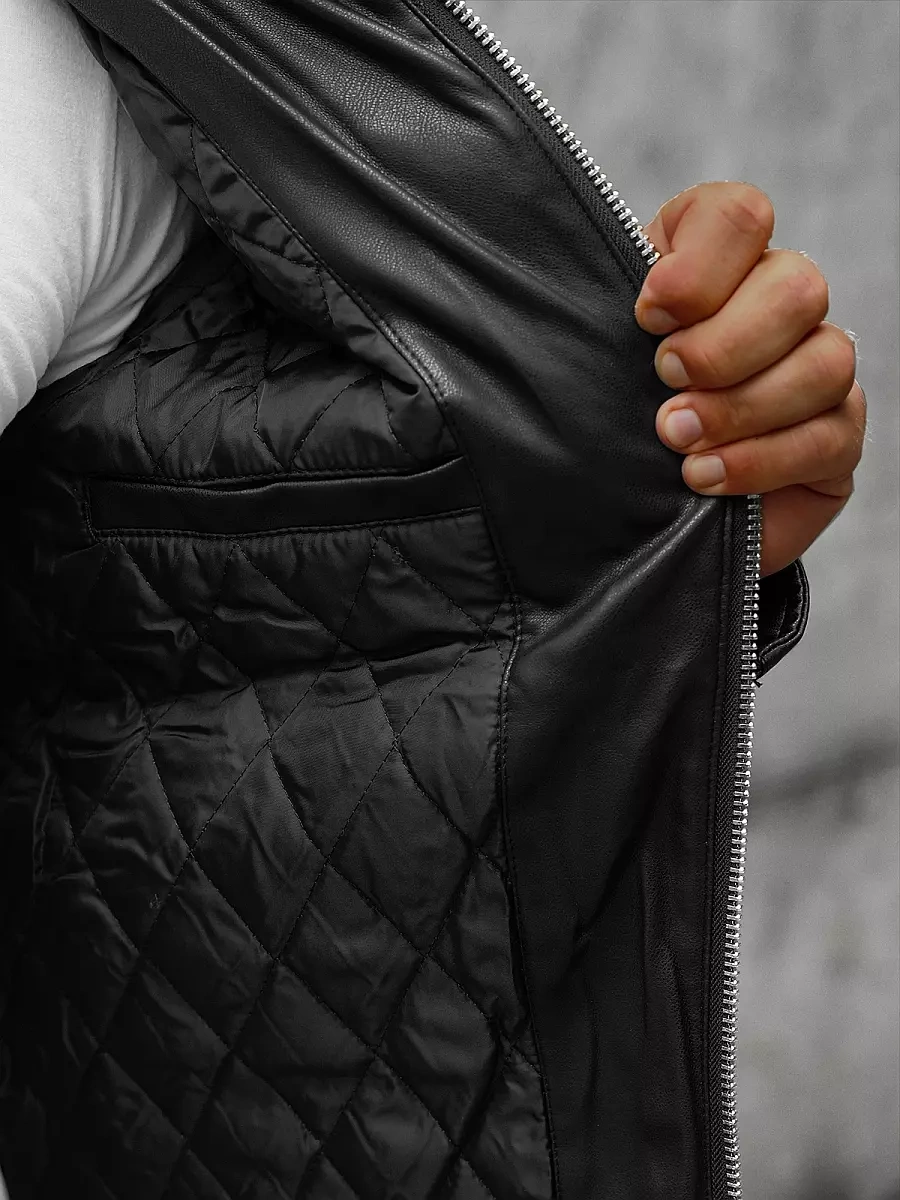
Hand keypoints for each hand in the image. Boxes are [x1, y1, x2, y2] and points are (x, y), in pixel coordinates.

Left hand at [634, 181, 866, 577]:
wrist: (626, 504)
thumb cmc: (607, 414)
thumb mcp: (595, 353)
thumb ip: (604, 314)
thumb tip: (619, 303)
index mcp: (714, 259)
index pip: (739, 216)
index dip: (697, 268)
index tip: (646, 318)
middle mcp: (778, 301)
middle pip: (797, 287)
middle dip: (722, 346)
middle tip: (665, 382)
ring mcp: (817, 367)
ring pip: (826, 360)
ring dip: (743, 407)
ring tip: (678, 440)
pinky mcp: (835, 436)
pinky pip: (830, 437)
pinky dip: (760, 461)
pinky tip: (705, 478)